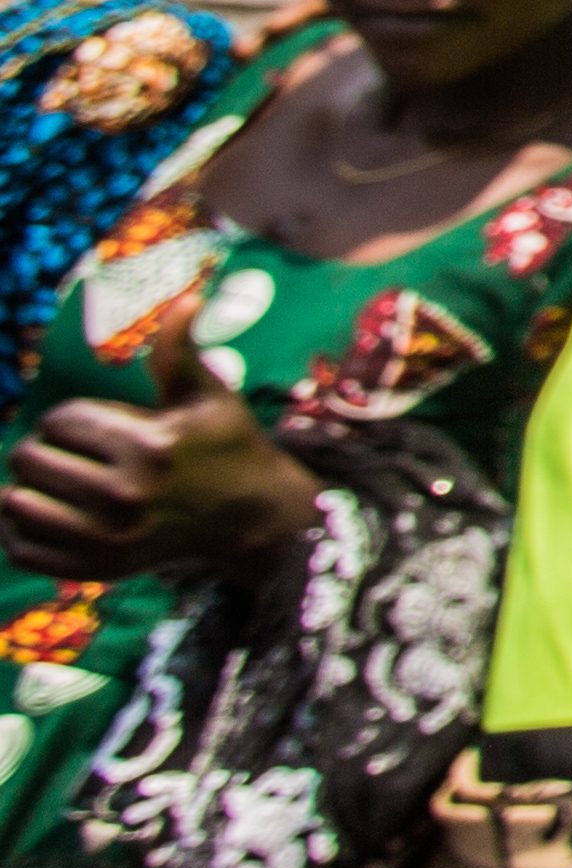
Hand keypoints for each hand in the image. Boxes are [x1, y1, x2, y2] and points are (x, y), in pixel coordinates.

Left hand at [0, 330, 317, 580]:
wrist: (252, 516)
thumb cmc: (227, 446)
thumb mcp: (208, 395)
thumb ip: (180, 352)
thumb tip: (186, 298)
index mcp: (149, 448)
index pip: (61, 421)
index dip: (68, 416)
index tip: (92, 424)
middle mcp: (125, 496)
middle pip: (32, 460)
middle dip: (42, 448)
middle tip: (70, 453)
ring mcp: (106, 539)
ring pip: (17, 504)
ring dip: (25, 488)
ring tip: (52, 482)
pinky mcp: (94, 569)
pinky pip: (21, 548)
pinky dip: (19, 529)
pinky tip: (45, 513)